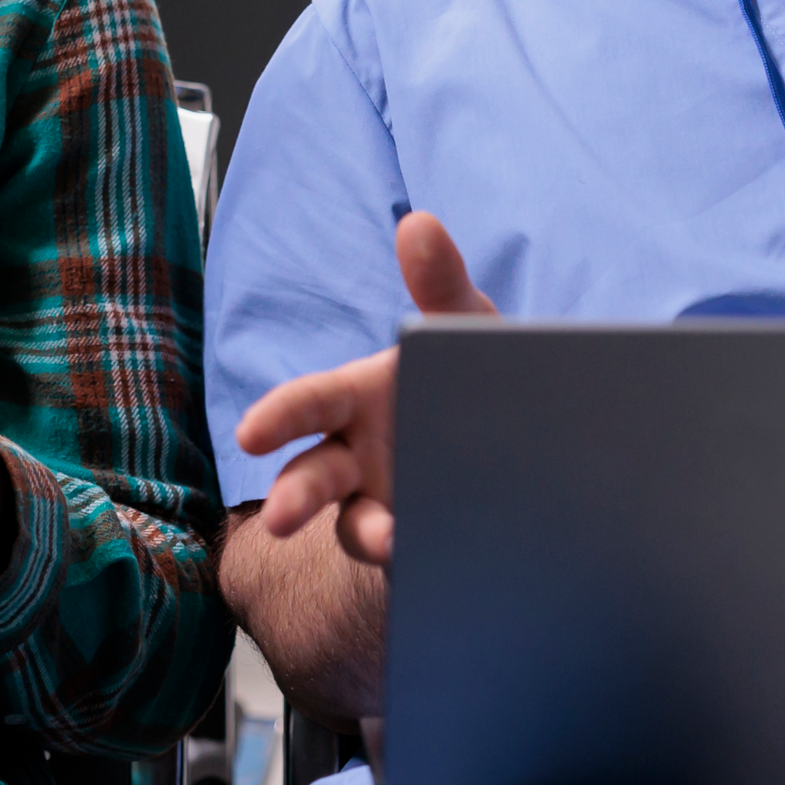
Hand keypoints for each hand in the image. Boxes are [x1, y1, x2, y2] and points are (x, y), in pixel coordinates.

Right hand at [241, 213, 493, 565]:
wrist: (533, 445)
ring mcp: (385, 507)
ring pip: (355, 528)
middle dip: (294, 496)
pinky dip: (416, 559)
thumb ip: (441, 284)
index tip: (252, 434)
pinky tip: (435, 556)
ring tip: (387, 542)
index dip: (280, 417)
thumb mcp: (464, 330)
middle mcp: (358, 458)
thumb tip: (418, 224)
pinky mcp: (421, 549)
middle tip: (281, 518)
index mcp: (358, 399)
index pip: (309, 404)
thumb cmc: (473, 380)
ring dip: (366, 536)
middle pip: (312, 478)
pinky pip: (410, 560)